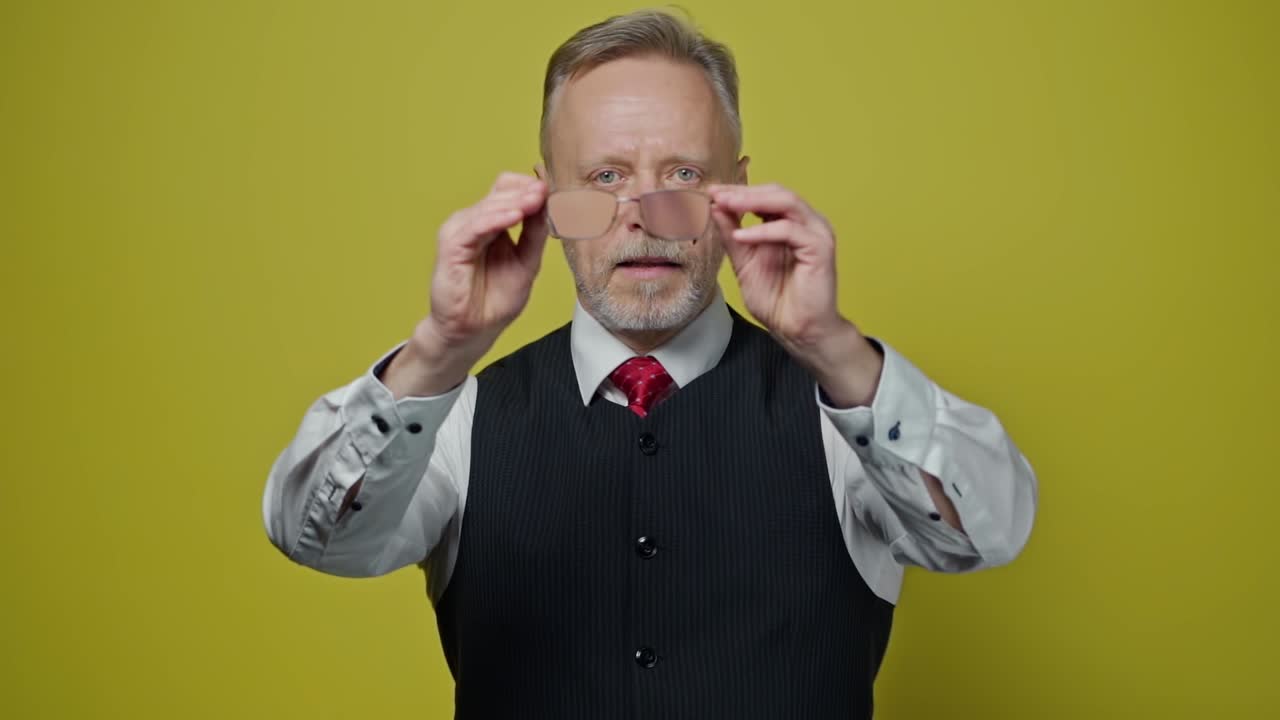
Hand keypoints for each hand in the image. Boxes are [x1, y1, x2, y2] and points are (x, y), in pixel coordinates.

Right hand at [428, 172, 548, 343]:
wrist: (474, 331)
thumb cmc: (495, 300)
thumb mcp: (527, 262)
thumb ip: (535, 233)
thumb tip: (549, 204)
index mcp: (491, 223)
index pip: (508, 190)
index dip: (530, 188)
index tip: (554, 190)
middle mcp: (473, 222)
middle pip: (499, 192)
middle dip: (527, 192)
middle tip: (549, 191)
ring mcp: (460, 232)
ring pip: (488, 206)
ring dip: (514, 202)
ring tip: (536, 200)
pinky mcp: (450, 247)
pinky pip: (473, 227)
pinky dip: (494, 219)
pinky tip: (514, 217)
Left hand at [709, 183, 881, 406]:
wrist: (798, 331)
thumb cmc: (778, 300)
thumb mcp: (744, 263)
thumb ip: (733, 236)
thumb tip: (716, 207)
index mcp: (791, 224)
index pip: (766, 196)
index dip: (739, 191)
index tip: (711, 192)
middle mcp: (807, 223)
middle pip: (777, 192)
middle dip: (744, 192)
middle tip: (716, 194)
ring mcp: (816, 233)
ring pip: (786, 202)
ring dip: (753, 201)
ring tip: (726, 204)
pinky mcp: (820, 248)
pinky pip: (790, 230)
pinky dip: (764, 230)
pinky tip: (742, 236)